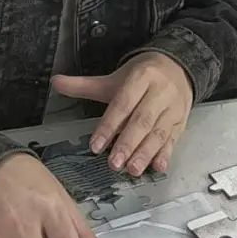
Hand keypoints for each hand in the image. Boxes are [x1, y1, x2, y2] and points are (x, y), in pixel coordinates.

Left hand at [52, 52, 192, 175]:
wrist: (177, 67)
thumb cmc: (142, 77)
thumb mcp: (114, 78)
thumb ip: (84, 85)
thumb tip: (55, 82)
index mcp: (141, 78)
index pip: (123, 104)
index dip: (109, 126)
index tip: (96, 146)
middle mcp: (160, 92)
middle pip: (142, 120)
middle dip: (128, 143)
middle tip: (114, 164)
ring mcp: (173, 108)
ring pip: (159, 132)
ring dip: (146, 153)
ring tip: (132, 170)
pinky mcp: (181, 121)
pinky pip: (174, 139)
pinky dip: (166, 154)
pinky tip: (158, 167)